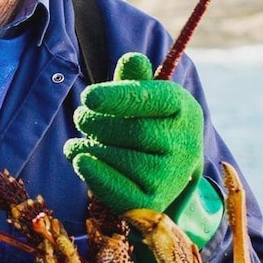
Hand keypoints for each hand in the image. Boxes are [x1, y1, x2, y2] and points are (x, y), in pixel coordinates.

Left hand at [65, 52, 203, 215]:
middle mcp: (185, 144)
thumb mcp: (146, 100)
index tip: (88, 96)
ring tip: (77, 143)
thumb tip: (131, 60)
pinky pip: (117, 189)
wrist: (166, 175)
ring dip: (92, 147)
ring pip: (122, 158)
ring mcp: (171, 176)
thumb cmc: (149, 126)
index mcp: (184, 110)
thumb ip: (135, 81)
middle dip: (98, 122)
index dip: (119, 97)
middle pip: (134, 130)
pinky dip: (93, 173)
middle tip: (80, 117)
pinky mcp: (153, 202)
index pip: (155, 99)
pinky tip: (79, 159)